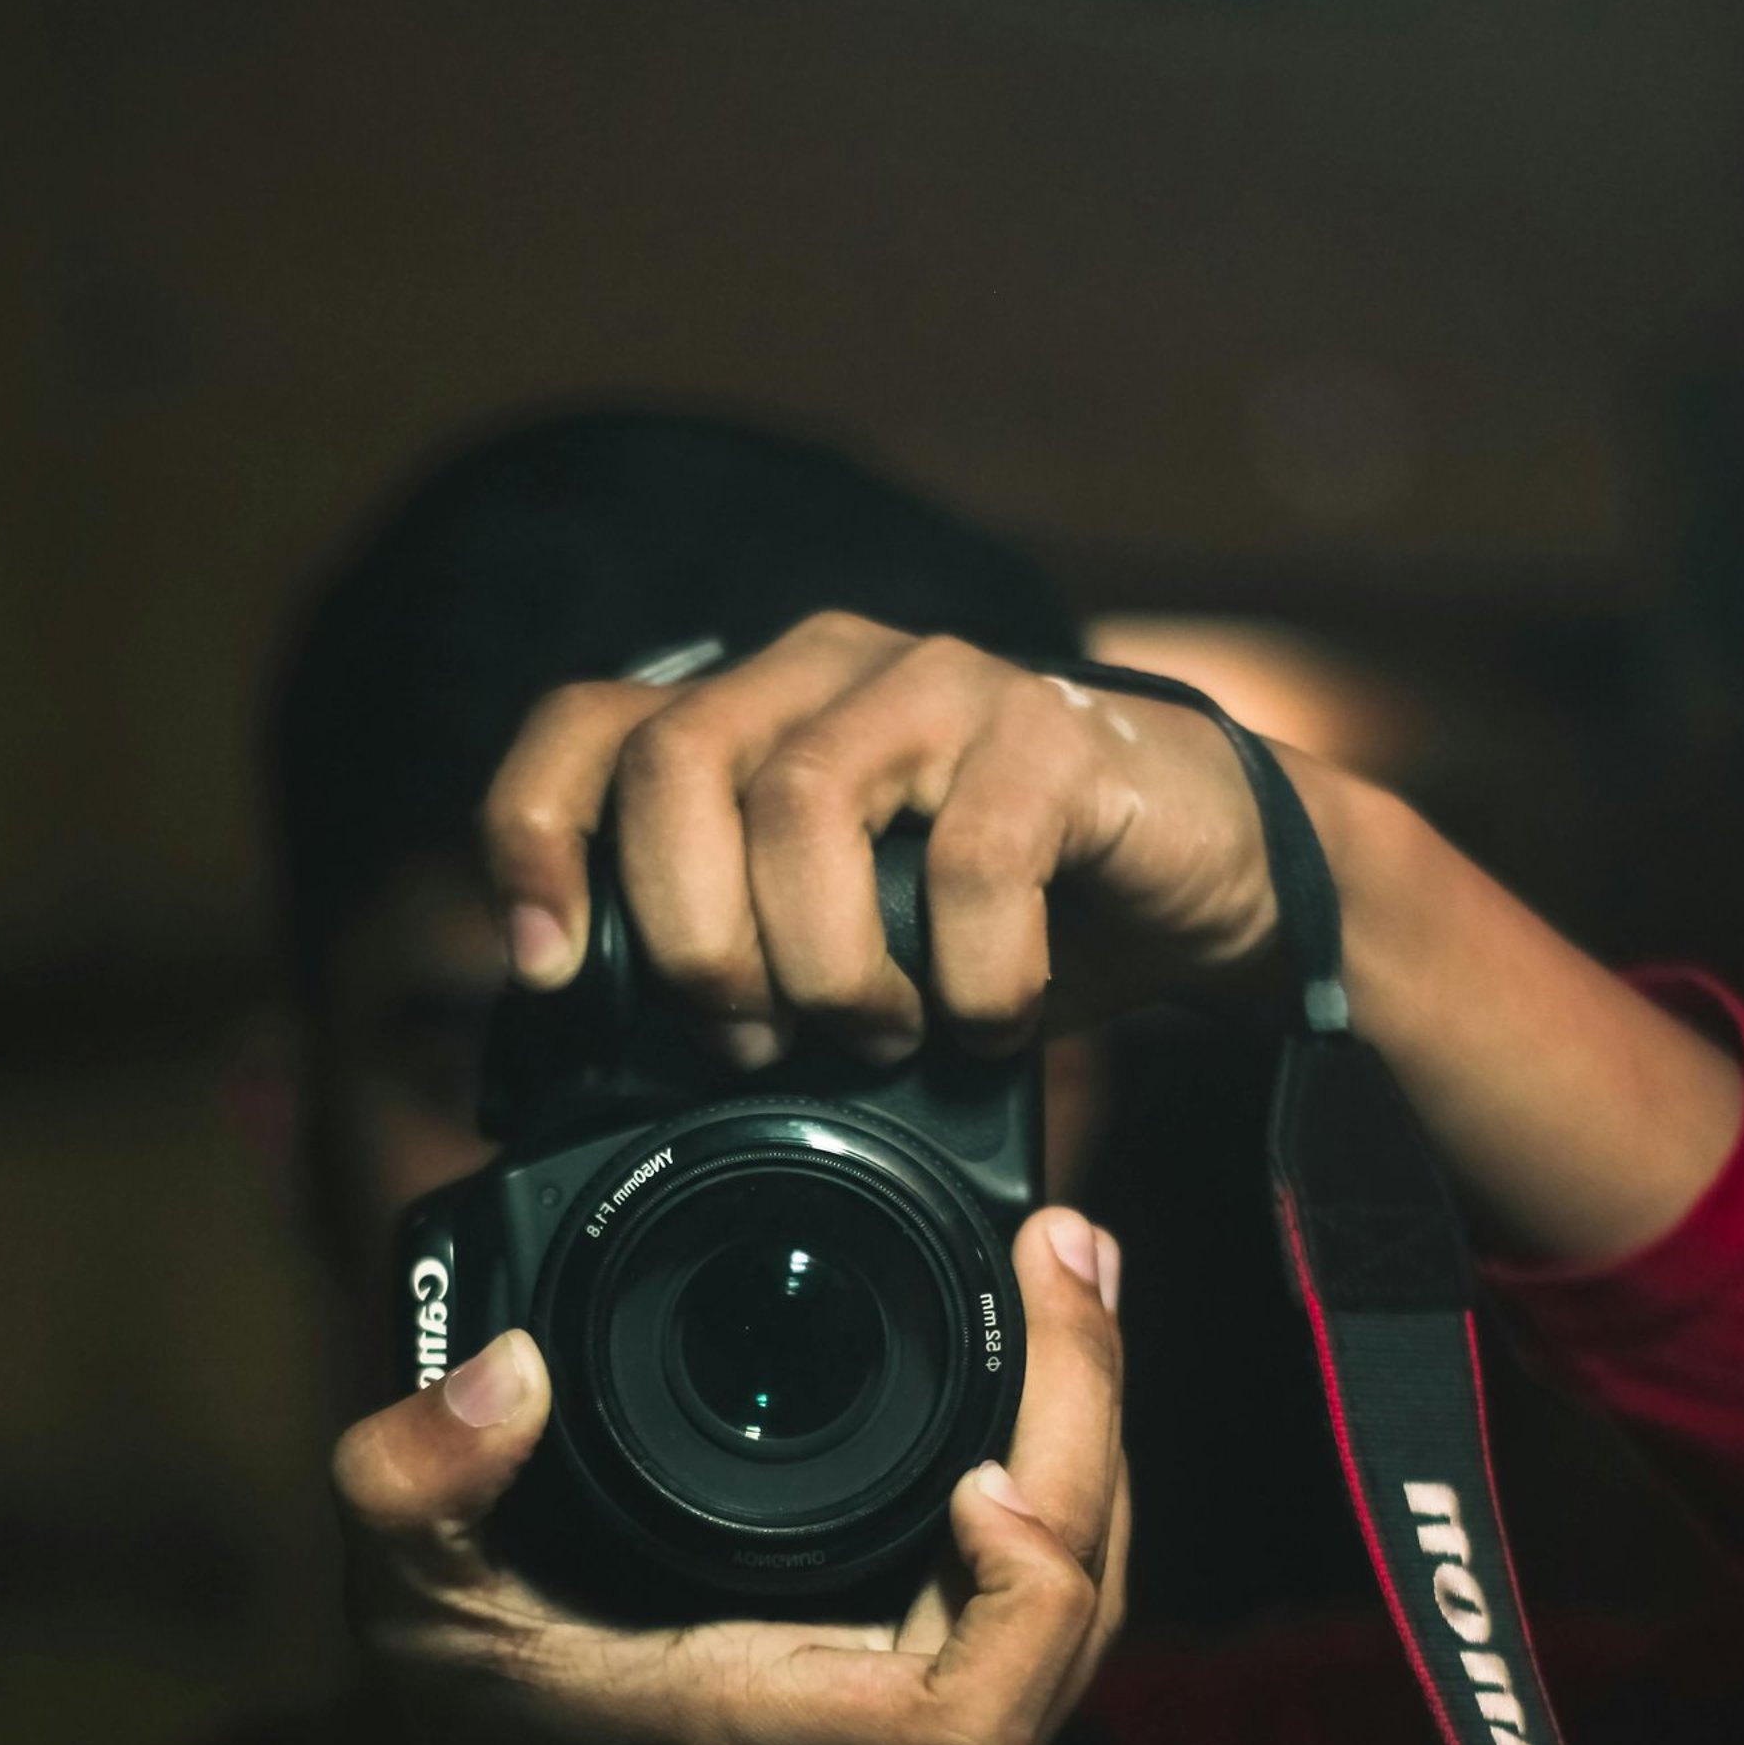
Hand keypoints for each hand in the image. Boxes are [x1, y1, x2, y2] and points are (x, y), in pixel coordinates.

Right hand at [331, 1203, 1125, 1744]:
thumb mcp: (417, 1624)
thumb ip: (414, 1491)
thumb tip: (506, 1368)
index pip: (972, 1710)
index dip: (1024, 1579)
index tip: (988, 1455)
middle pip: (1070, 1615)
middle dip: (1086, 1422)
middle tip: (1061, 1251)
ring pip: (1082, 1615)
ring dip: (1092, 1453)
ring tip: (1067, 1292)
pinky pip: (1054, 1629)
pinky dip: (1063, 1509)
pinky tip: (1043, 1408)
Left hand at [479, 609, 1286, 1064]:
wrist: (1208, 884)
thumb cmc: (1009, 924)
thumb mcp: (847, 951)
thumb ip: (741, 968)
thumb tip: (607, 1071)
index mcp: (753, 718)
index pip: (591, 730)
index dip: (536, 837)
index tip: (545, 970)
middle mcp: (827, 673)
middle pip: (677, 766)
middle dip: (692, 939)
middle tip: (751, 1045)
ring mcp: (940, 685)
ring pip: (802, 802)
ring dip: (823, 963)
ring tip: (879, 1036)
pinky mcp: (1053, 732)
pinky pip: (972, 858)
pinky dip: (970, 973)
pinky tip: (989, 1023)